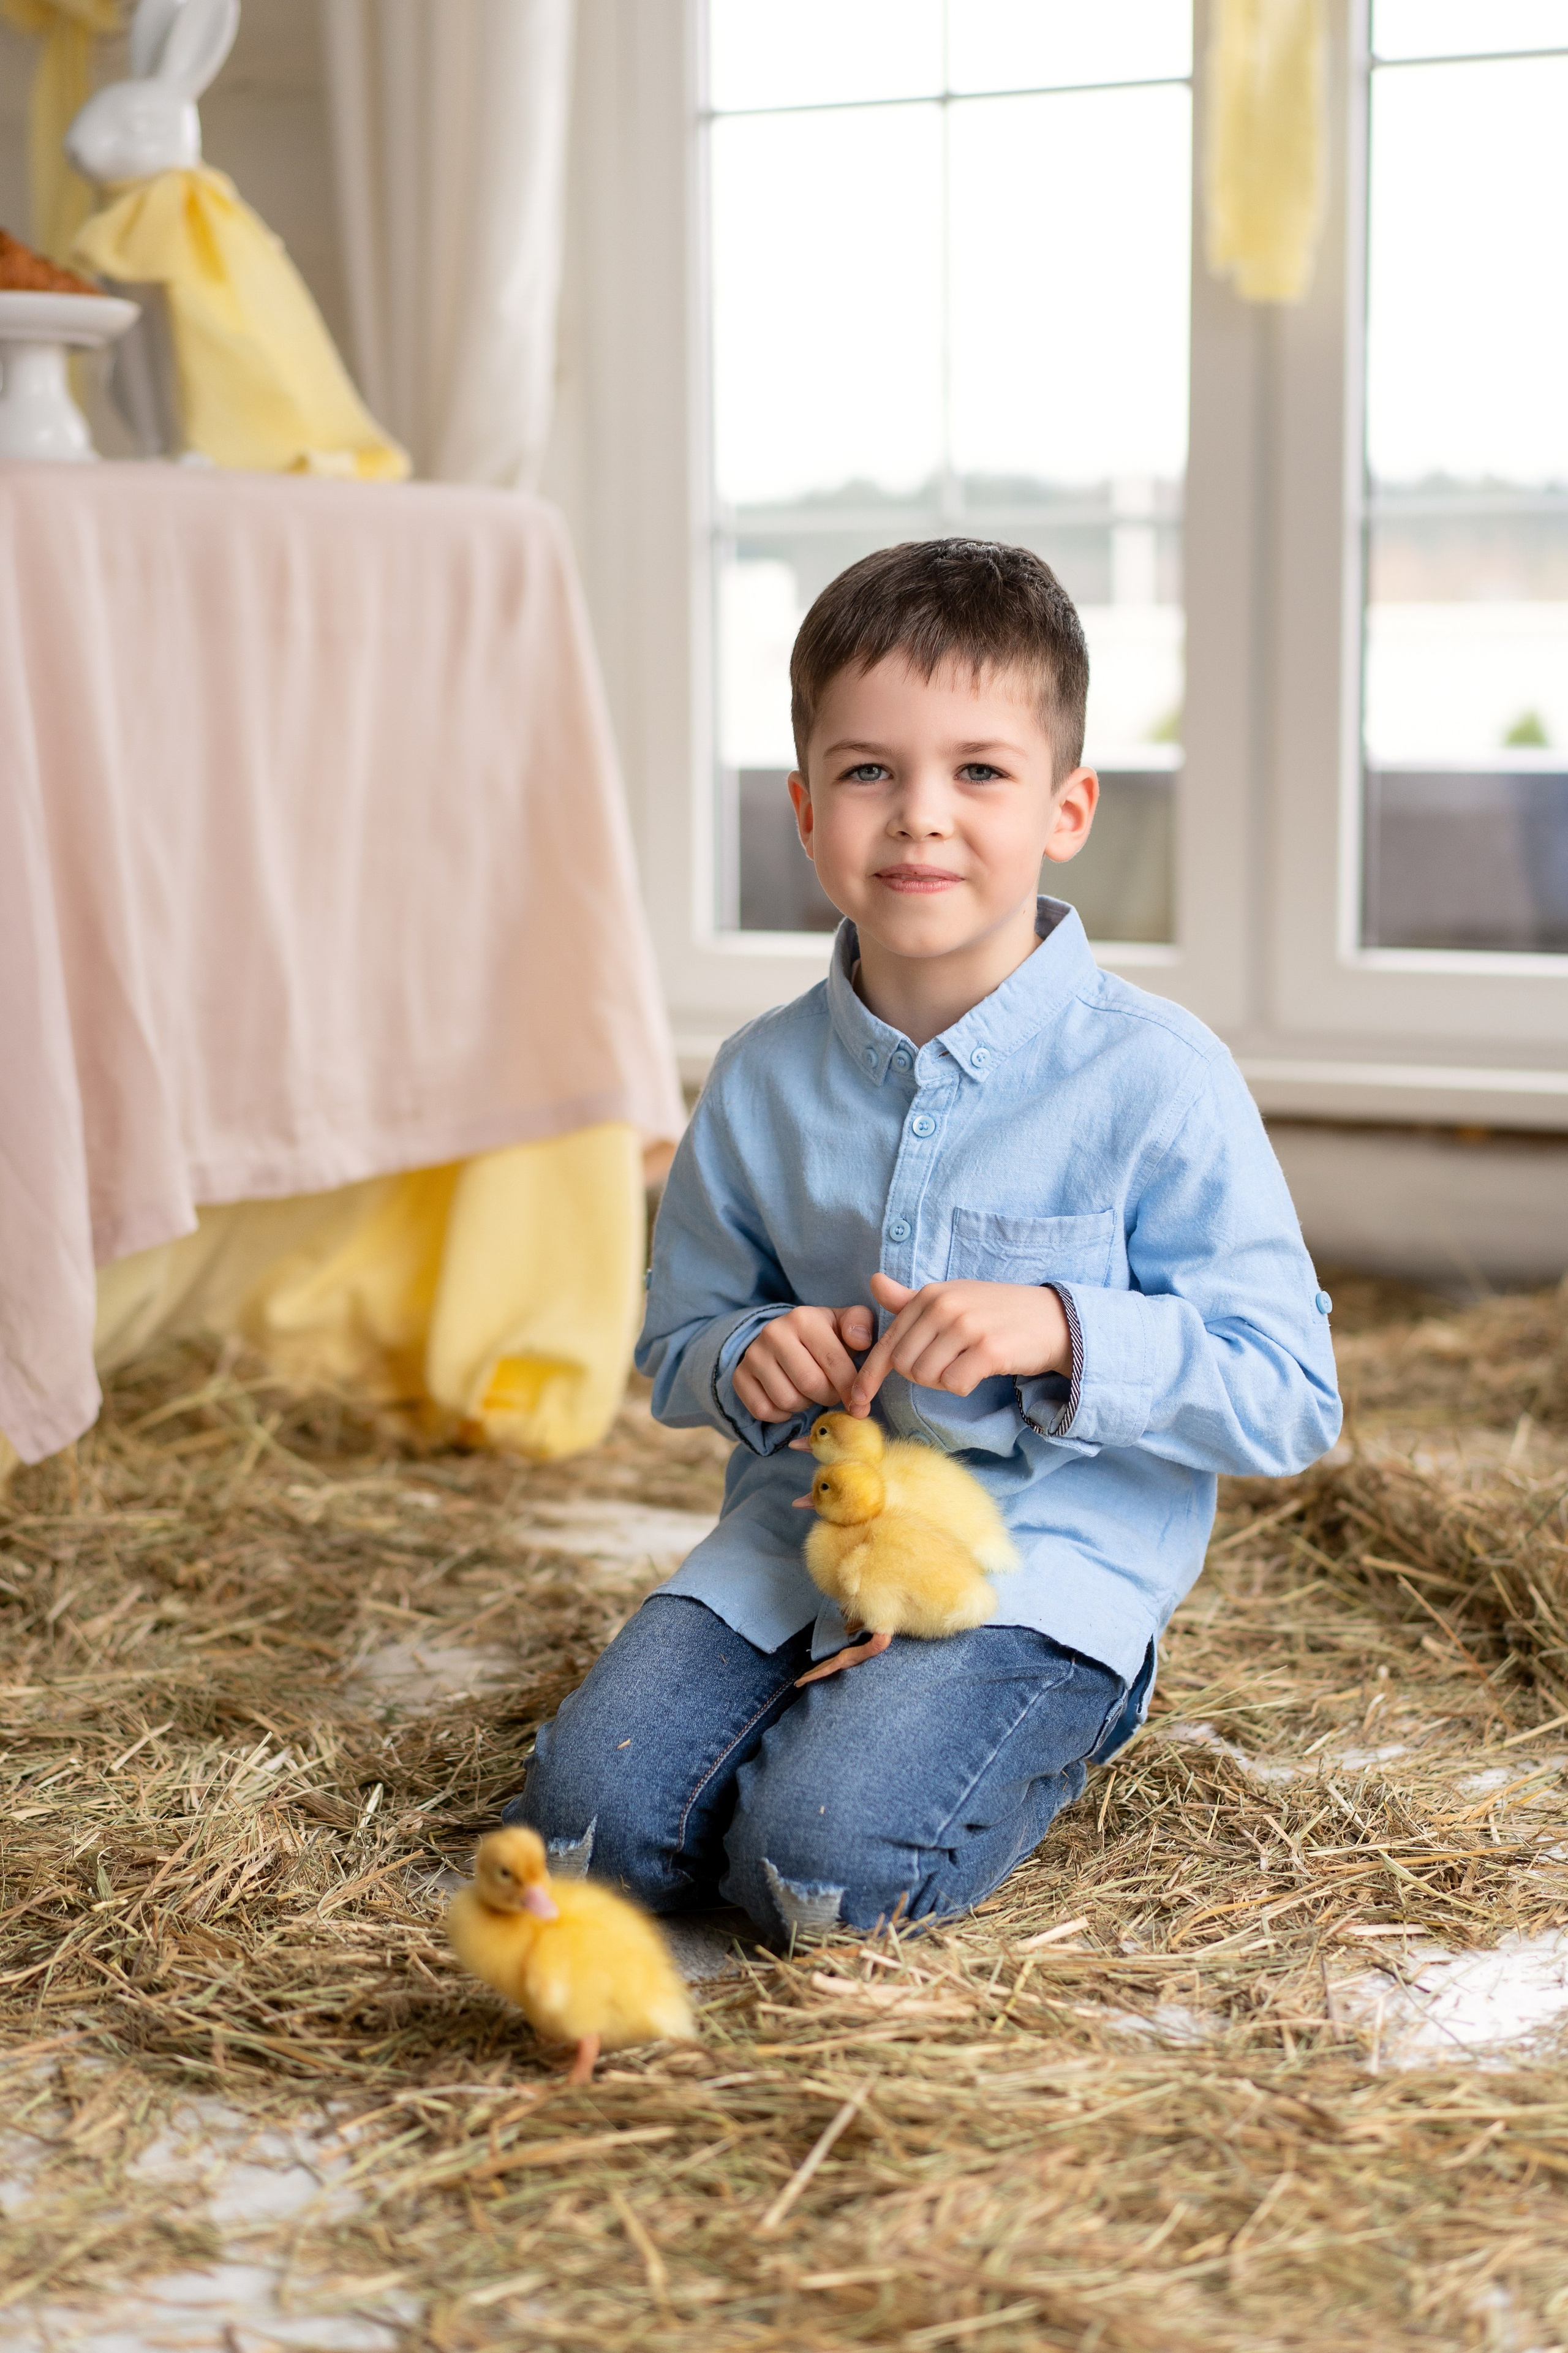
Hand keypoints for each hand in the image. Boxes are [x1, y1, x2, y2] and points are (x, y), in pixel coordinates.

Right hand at [733, 1303, 874, 1422]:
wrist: (783, 1338)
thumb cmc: (823, 1336)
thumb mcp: (843, 1324)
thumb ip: (860, 1325)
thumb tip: (861, 1340)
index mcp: (803, 1318)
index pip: (834, 1363)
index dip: (850, 1388)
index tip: (860, 1401)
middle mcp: (773, 1333)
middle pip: (811, 1385)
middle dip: (828, 1397)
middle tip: (831, 1393)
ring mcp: (753, 1355)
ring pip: (787, 1401)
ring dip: (805, 1405)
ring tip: (810, 1392)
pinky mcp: (739, 1376)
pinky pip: (763, 1411)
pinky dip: (781, 1415)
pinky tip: (790, 1399)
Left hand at [848, 1272, 1070, 1413]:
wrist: (1051, 1319)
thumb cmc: (995, 1311)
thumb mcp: (951, 1297)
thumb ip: (909, 1298)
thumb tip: (873, 1282)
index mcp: (930, 1295)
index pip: (887, 1343)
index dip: (868, 1377)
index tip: (857, 1400)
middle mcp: (945, 1307)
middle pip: (905, 1365)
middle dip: (920, 1375)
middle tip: (947, 1365)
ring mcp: (967, 1327)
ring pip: (927, 1377)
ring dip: (943, 1380)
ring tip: (965, 1364)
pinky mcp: (988, 1350)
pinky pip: (955, 1384)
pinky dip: (963, 1385)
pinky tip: (979, 1371)